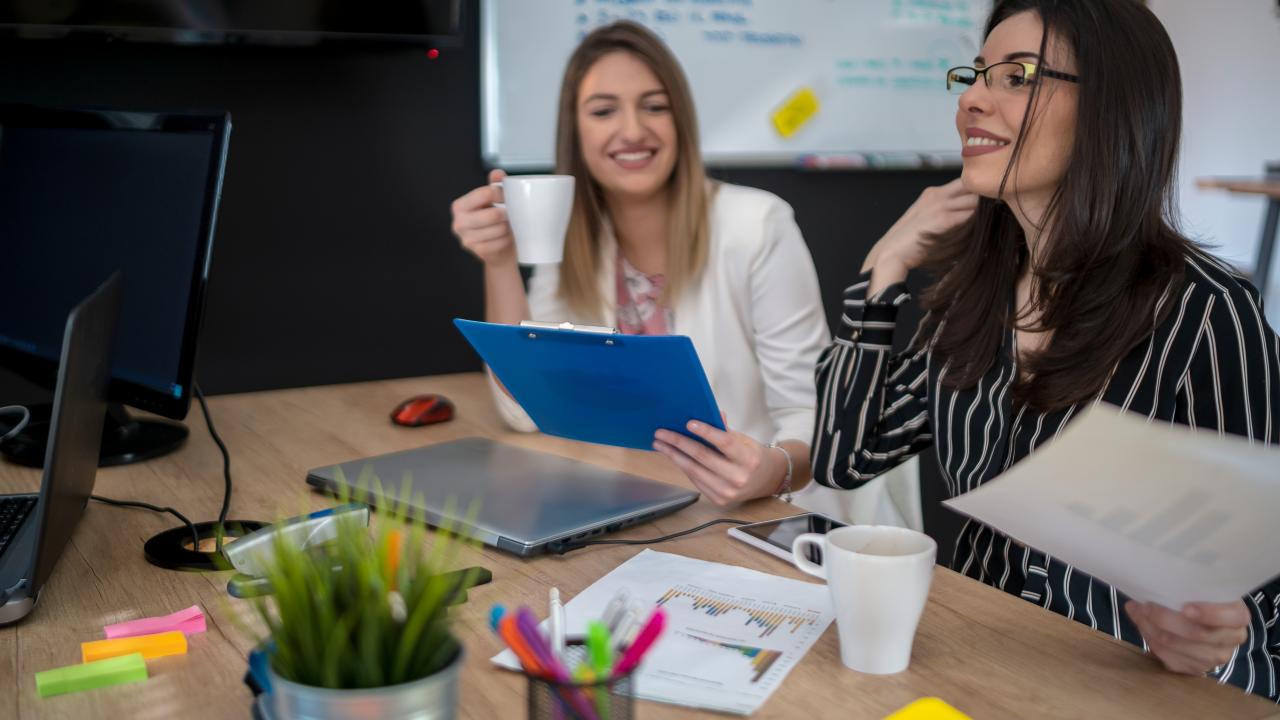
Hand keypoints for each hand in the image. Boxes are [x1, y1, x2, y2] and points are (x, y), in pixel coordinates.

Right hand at [450, 168, 515, 266]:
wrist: (495, 250)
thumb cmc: (493, 222)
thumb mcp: (492, 201)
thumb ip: (494, 185)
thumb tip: (498, 173)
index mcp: (459, 206)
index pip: (485, 194)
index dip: (501, 194)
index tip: (508, 197)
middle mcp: (459, 223)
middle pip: (493, 214)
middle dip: (507, 213)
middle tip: (511, 213)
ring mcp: (467, 239)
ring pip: (499, 229)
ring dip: (508, 227)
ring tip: (509, 225)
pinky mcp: (478, 252)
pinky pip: (500, 243)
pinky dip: (507, 239)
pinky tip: (507, 237)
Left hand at [652, 417, 782, 506]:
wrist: (766, 480)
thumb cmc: (752, 456)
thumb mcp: (744, 440)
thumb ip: (724, 430)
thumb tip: (707, 414)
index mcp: (749, 459)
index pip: (725, 442)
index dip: (706, 432)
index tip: (688, 423)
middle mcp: (738, 477)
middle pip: (703, 456)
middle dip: (679, 442)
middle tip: (662, 433)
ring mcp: (728, 491)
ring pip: (694, 470)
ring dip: (674, 455)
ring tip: (660, 443)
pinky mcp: (718, 499)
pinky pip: (695, 480)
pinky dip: (682, 466)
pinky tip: (673, 455)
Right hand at [865, 178, 978, 273]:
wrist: (892, 253)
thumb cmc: (912, 244)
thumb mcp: (929, 221)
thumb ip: (950, 214)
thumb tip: (979, 216)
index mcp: (932, 193)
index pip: (965, 182)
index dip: (978, 192)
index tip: (986, 206)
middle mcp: (937, 194)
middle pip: (973, 188)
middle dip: (985, 201)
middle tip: (989, 217)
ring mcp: (939, 204)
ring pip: (975, 201)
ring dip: (982, 214)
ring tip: (983, 228)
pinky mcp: (942, 218)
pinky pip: (970, 216)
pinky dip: (975, 224)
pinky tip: (976, 233)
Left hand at [1125, 600, 1250, 675]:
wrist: (1202, 622)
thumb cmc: (1199, 599)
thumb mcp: (1198, 589)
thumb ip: (1182, 588)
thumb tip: (1146, 588)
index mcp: (1238, 615)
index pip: (1232, 616)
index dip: (1209, 613)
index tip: (1185, 608)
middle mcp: (1232, 639)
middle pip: (1199, 634)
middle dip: (1166, 619)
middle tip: (1146, 606)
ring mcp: (1216, 657)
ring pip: (1181, 648)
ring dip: (1153, 630)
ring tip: (1139, 614)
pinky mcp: (1197, 669)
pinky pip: (1172, 660)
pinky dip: (1153, 643)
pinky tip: (1144, 628)